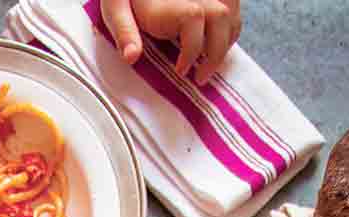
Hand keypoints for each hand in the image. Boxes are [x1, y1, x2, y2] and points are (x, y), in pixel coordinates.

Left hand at [100, 0, 241, 81]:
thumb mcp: (115, 7)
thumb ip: (124, 31)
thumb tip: (131, 57)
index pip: (194, 17)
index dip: (191, 49)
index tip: (181, 70)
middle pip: (221, 16)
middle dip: (215, 53)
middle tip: (200, 77)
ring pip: (231, 13)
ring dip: (225, 41)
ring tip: (207, 63)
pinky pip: (233, 7)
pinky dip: (230, 28)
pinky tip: (215, 43)